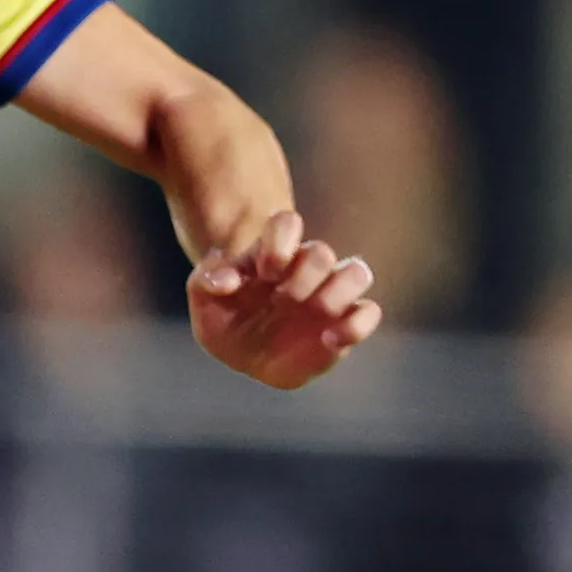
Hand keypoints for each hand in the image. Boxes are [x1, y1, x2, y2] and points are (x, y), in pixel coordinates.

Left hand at [188, 211, 381, 390]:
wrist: (242, 348)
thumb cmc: (224, 313)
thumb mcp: (203, 296)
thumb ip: (206, 282)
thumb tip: (225, 281)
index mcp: (272, 253)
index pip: (286, 224)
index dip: (280, 242)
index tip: (264, 271)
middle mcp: (305, 269)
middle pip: (322, 252)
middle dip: (302, 278)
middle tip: (281, 300)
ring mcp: (328, 294)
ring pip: (357, 273)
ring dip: (337, 293)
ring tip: (313, 312)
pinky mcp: (343, 323)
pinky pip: (368, 313)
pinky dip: (358, 324)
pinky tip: (328, 340)